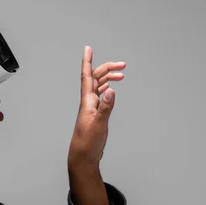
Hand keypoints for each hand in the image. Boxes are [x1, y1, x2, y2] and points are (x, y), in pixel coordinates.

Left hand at [68, 46, 125, 169]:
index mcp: (87, 101)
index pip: (87, 76)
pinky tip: (111, 89)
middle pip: (96, 78)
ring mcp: (91, 108)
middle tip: (123, 65)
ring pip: (98, 86)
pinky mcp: (95, 114)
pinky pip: (100, 96)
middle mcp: (88, 102)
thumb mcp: (99, 124)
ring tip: (121, 74)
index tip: (88, 48)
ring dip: (108, 77)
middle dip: (108, 68)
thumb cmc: (88, 142)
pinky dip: (106, 88)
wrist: (83, 156)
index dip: (87, 61)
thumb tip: (111, 90)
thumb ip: (106, 107)